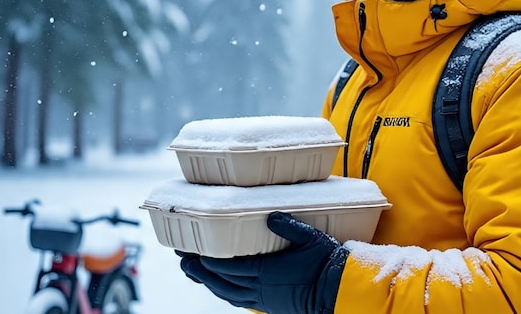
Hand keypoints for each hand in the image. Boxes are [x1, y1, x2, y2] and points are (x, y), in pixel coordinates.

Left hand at [178, 211, 348, 313]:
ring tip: (194, 274)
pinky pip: (240, 301)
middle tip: (184, 260)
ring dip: (209, 284)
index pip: (228, 266)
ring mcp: (263, 299)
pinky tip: (221, 288)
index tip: (193, 251)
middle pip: (222, 281)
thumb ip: (289, 226)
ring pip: (228, 293)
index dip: (208, 260)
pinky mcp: (269, 306)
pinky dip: (225, 294)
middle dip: (200, 271)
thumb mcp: (310, 238)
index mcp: (267, 270)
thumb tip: (269, 215)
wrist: (336, 292)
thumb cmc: (326, 263)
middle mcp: (260, 287)